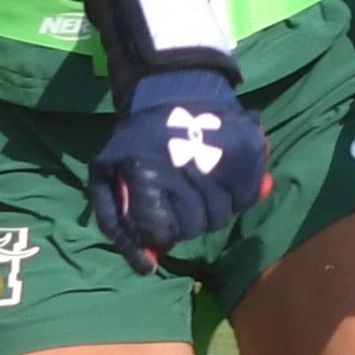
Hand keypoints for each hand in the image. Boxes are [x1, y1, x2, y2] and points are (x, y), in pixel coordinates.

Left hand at [85, 67, 270, 273]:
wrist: (173, 87)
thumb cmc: (136, 139)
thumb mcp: (107, 176)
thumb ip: (118, 224)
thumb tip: (147, 267)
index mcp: (145, 175)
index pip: (159, 232)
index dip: (158, 228)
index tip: (156, 212)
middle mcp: (185, 171)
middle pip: (193, 229)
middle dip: (184, 220)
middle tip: (178, 195)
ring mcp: (220, 162)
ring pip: (220, 217)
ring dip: (209, 208)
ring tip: (197, 180)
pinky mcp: (247, 153)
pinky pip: (246, 199)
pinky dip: (235, 194)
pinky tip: (219, 174)